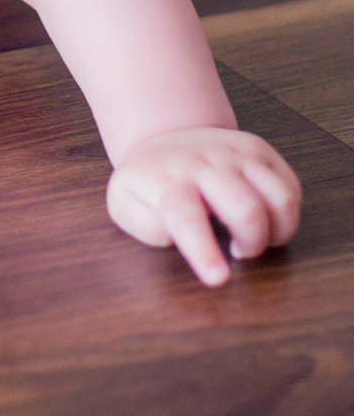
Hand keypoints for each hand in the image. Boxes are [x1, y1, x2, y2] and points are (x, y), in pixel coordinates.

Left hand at [107, 127, 300, 285]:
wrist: (164, 136)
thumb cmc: (149, 181)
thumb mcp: (125, 202)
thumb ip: (142, 225)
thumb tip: (173, 235)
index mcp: (168, 180)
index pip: (186, 216)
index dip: (204, 251)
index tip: (218, 279)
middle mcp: (205, 163)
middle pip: (247, 210)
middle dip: (252, 244)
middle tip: (237, 252)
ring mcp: (235, 153)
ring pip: (280, 198)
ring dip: (276, 233)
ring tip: (253, 237)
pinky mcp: (259, 150)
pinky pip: (292, 188)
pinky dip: (287, 216)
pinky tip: (265, 220)